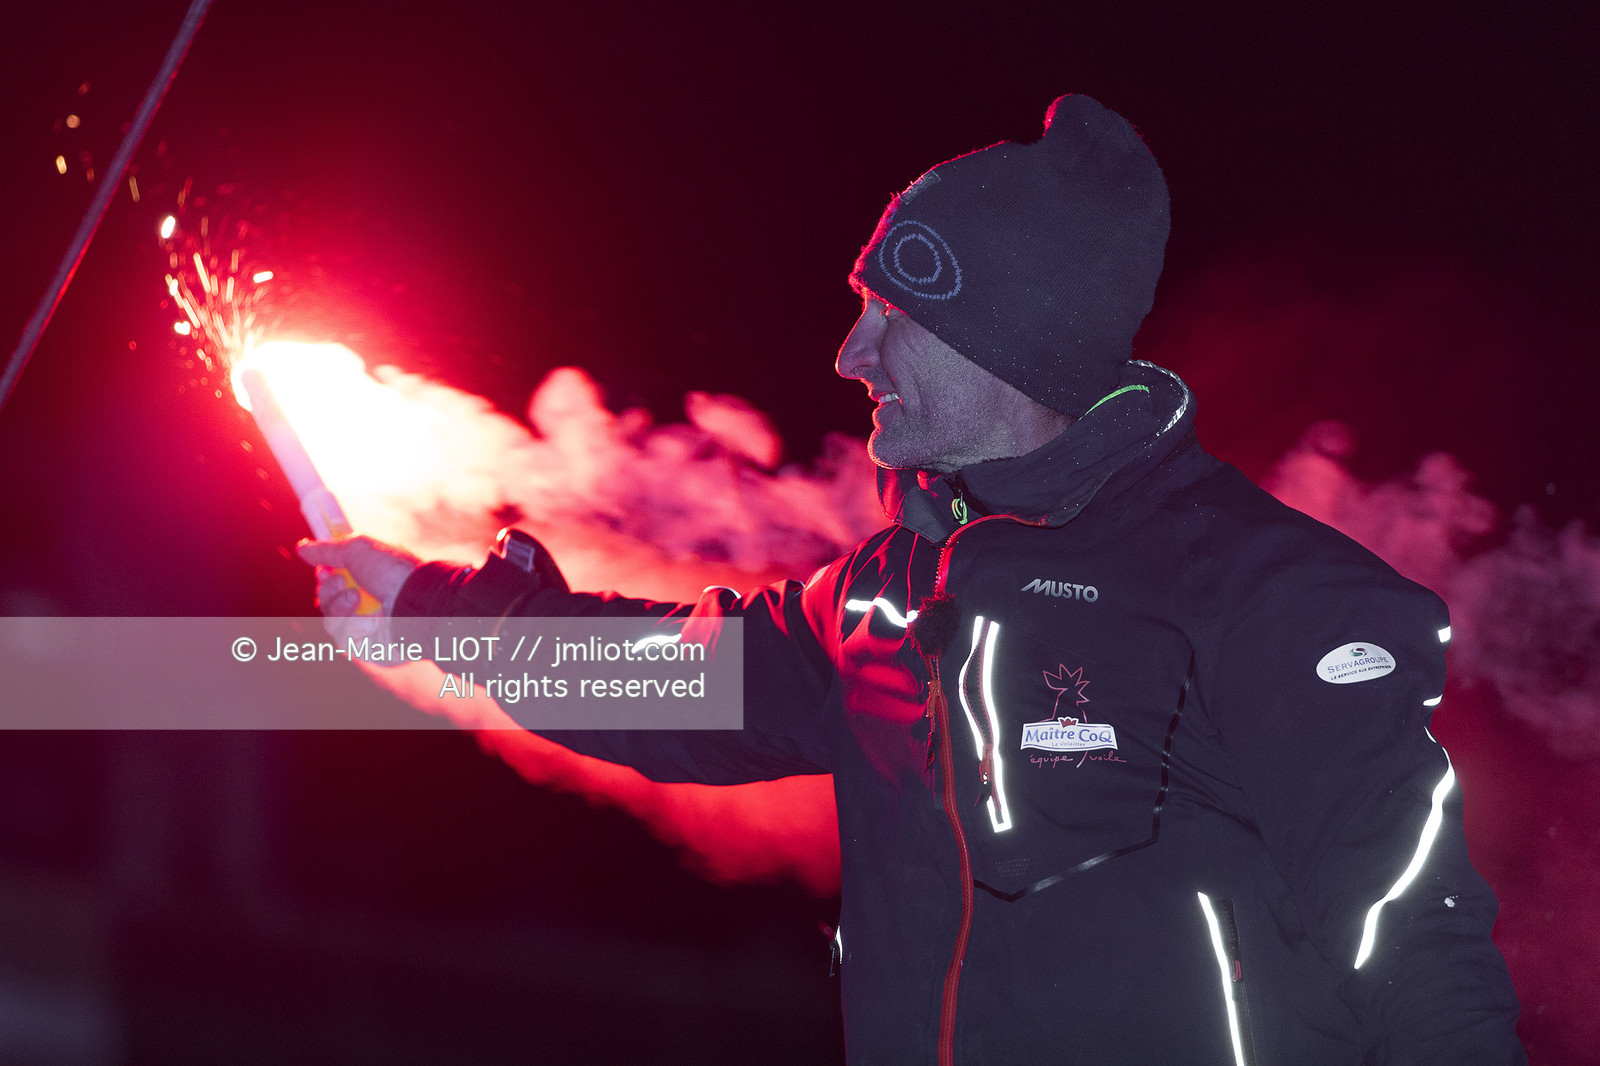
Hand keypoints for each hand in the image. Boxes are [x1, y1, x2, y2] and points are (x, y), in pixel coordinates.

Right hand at [296, 535, 421, 644]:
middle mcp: (371, 605)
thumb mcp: (358, 550)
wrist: (416, 602)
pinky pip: (342, 638)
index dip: (325, 577)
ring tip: (356, 597)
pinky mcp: (369, 649)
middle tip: (339, 581)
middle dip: (328, 590)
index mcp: (372, 582)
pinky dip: (352, 625)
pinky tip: (372, 620)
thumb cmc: (393, 572)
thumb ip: (328, 550)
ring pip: (330, 621)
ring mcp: (370, 628)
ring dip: (337, 605)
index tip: (324, 570)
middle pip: (328, 603)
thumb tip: (302, 548)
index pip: (338, 583)